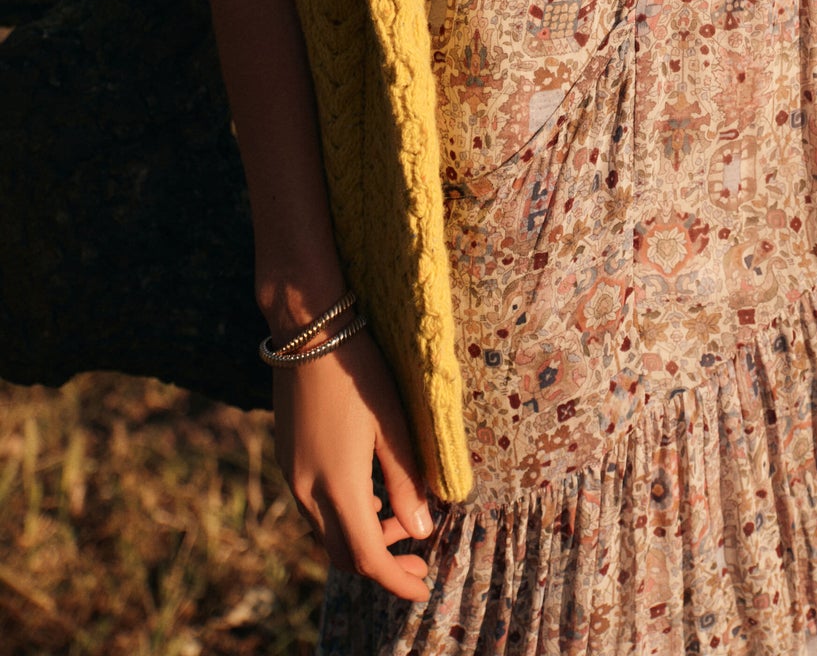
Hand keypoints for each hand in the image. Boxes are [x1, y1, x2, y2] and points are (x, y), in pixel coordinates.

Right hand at [272, 326, 435, 603]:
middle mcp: (307, 490)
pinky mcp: (287, 458)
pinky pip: (315, 507)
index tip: (424, 589)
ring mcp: (291, 475)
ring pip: (327, 531)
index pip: (368, 558)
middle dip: (381, 564)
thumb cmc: (358, 372)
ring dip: (362, 537)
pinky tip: (370, 492)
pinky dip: (345, 515)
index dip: (397, 581)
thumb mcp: (393, 424)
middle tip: (418, 556)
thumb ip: (407, 480)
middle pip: (343, 554)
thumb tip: (422, 529)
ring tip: (401, 516)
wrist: (308, 331)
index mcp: (338, 486)